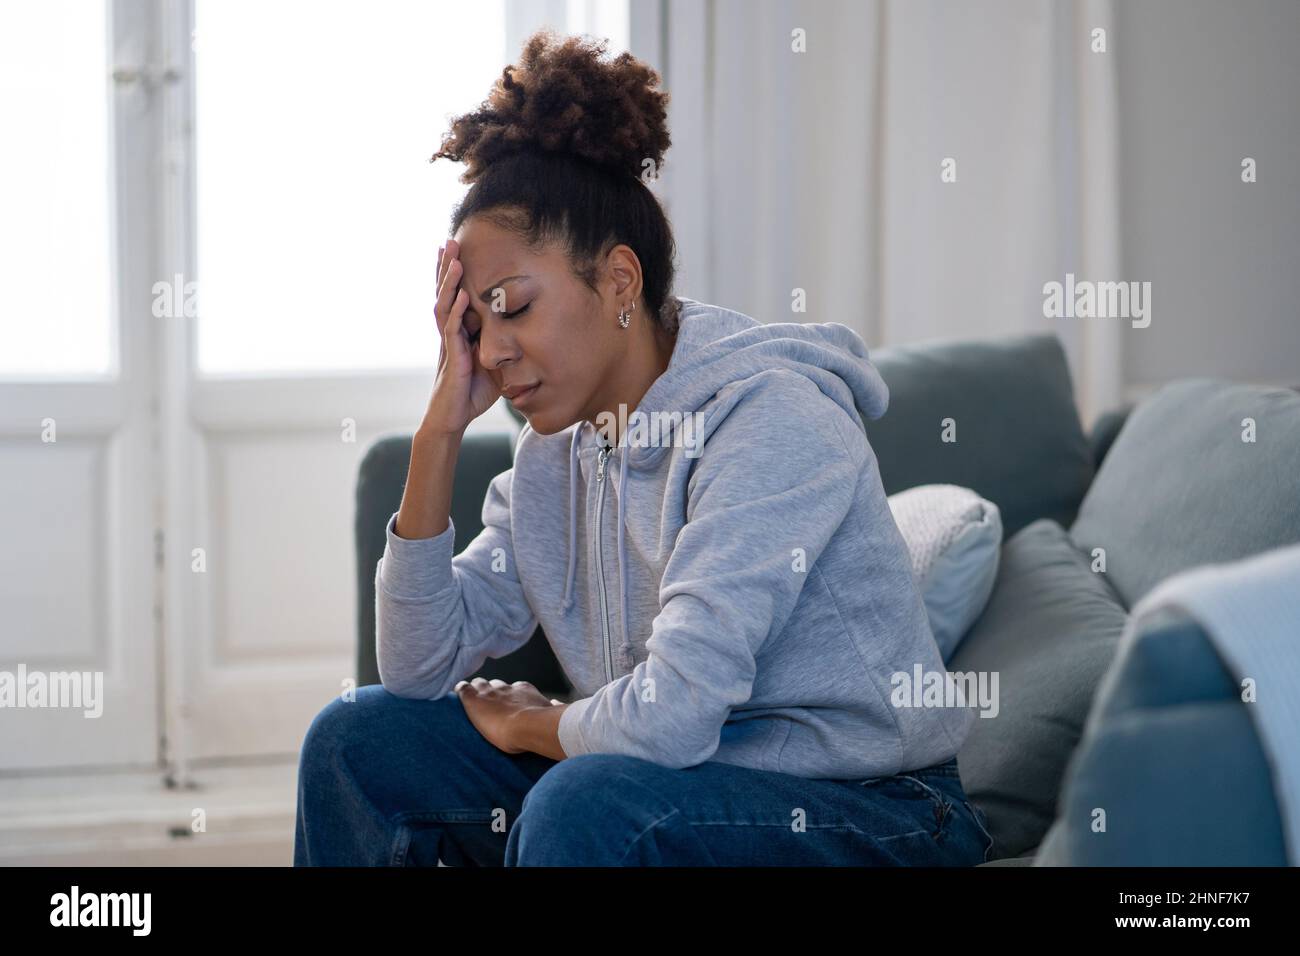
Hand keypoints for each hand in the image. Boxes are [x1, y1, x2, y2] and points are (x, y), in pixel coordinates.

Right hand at [422, 239, 502, 434]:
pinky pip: (451, 330)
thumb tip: (525, 333)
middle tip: (449, 240)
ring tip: (453, 258)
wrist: (453, 419)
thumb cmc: (472, 393)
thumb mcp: (494, 364)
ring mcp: (448, 343)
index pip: (454, 296)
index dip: (453, 275)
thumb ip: (503, 346)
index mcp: (459, 331)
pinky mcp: (451, 357)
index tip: (456, 250)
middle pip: (445, 293)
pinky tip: (460, 296)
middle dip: (447, 267)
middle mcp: (450, 333)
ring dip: (448, 282)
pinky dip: (455, 311)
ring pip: (444, 305)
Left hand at [454, 678, 563, 753]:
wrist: (528, 726)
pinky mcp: (474, 700)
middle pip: (496, 684)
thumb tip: (557, 704)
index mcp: (524, 690)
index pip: (513, 687)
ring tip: (473, 701)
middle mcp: (507, 688)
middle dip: (492, 691)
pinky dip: (461, 690)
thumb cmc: (542, 725)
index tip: (507, 702)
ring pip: (479, 684)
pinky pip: (463, 689)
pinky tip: (459, 693)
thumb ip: (553, 707)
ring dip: (477, 691)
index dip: (508, 694)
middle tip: (489, 704)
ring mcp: (489, 692)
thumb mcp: (550, 713)